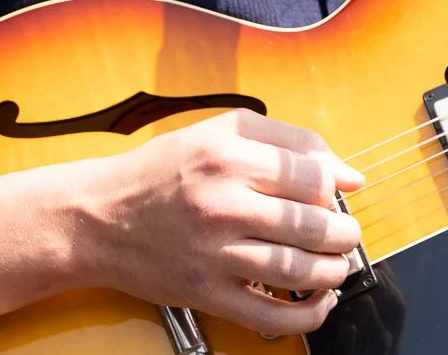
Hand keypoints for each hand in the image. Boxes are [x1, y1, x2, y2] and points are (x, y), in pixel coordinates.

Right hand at [66, 109, 363, 334]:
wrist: (98, 217)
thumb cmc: (161, 171)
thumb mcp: (219, 132)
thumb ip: (288, 140)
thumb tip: (349, 175)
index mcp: (228, 156)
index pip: (313, 175)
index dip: (335, 187)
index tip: (336, 194)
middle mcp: (221, 203)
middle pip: (314, 224)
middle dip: (344, 232)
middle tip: (345, 232)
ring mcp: (213, 253)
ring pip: (300, 270)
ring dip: (334, 270)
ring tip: (336, 262)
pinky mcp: (205, 293)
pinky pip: (272, 315)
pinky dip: (309, 314)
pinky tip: (320, 300)